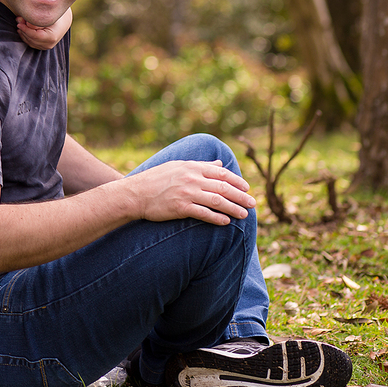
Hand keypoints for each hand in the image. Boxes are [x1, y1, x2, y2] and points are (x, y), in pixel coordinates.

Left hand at [17, 18, 63, 49]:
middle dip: (23, 30)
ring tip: (20, 22)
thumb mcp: (47, 15)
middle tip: (18, 20)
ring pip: (30, 42)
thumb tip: (24, 24)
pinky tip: (22, 29)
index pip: (34, 35)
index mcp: (51, 37)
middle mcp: (49, 44)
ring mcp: (46, 47)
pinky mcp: (43, 46)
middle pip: (31, 39)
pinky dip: (26, 36)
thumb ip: (36, 21)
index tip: (19, 24)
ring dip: (23, 33)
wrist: (63, 21)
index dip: (25, 29)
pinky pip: (31, 43)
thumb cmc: (56, 16)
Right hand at [128, 160, 255, 225]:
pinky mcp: (180, 207)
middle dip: (241, 196)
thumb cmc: (155, 180)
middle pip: (223, 187)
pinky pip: (204, 213)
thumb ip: (200, 165)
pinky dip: (217, 218)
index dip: (237, 181)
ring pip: (217, 201)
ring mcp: (186, 193)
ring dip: (233, 208)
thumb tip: (219, 163)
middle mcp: (191, 178)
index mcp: (191, 167)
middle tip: (253, 204)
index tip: (247, 188)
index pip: (221, 173)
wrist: (134, 193)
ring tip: (244, 215)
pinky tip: (226, 222)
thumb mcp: (177, 167)